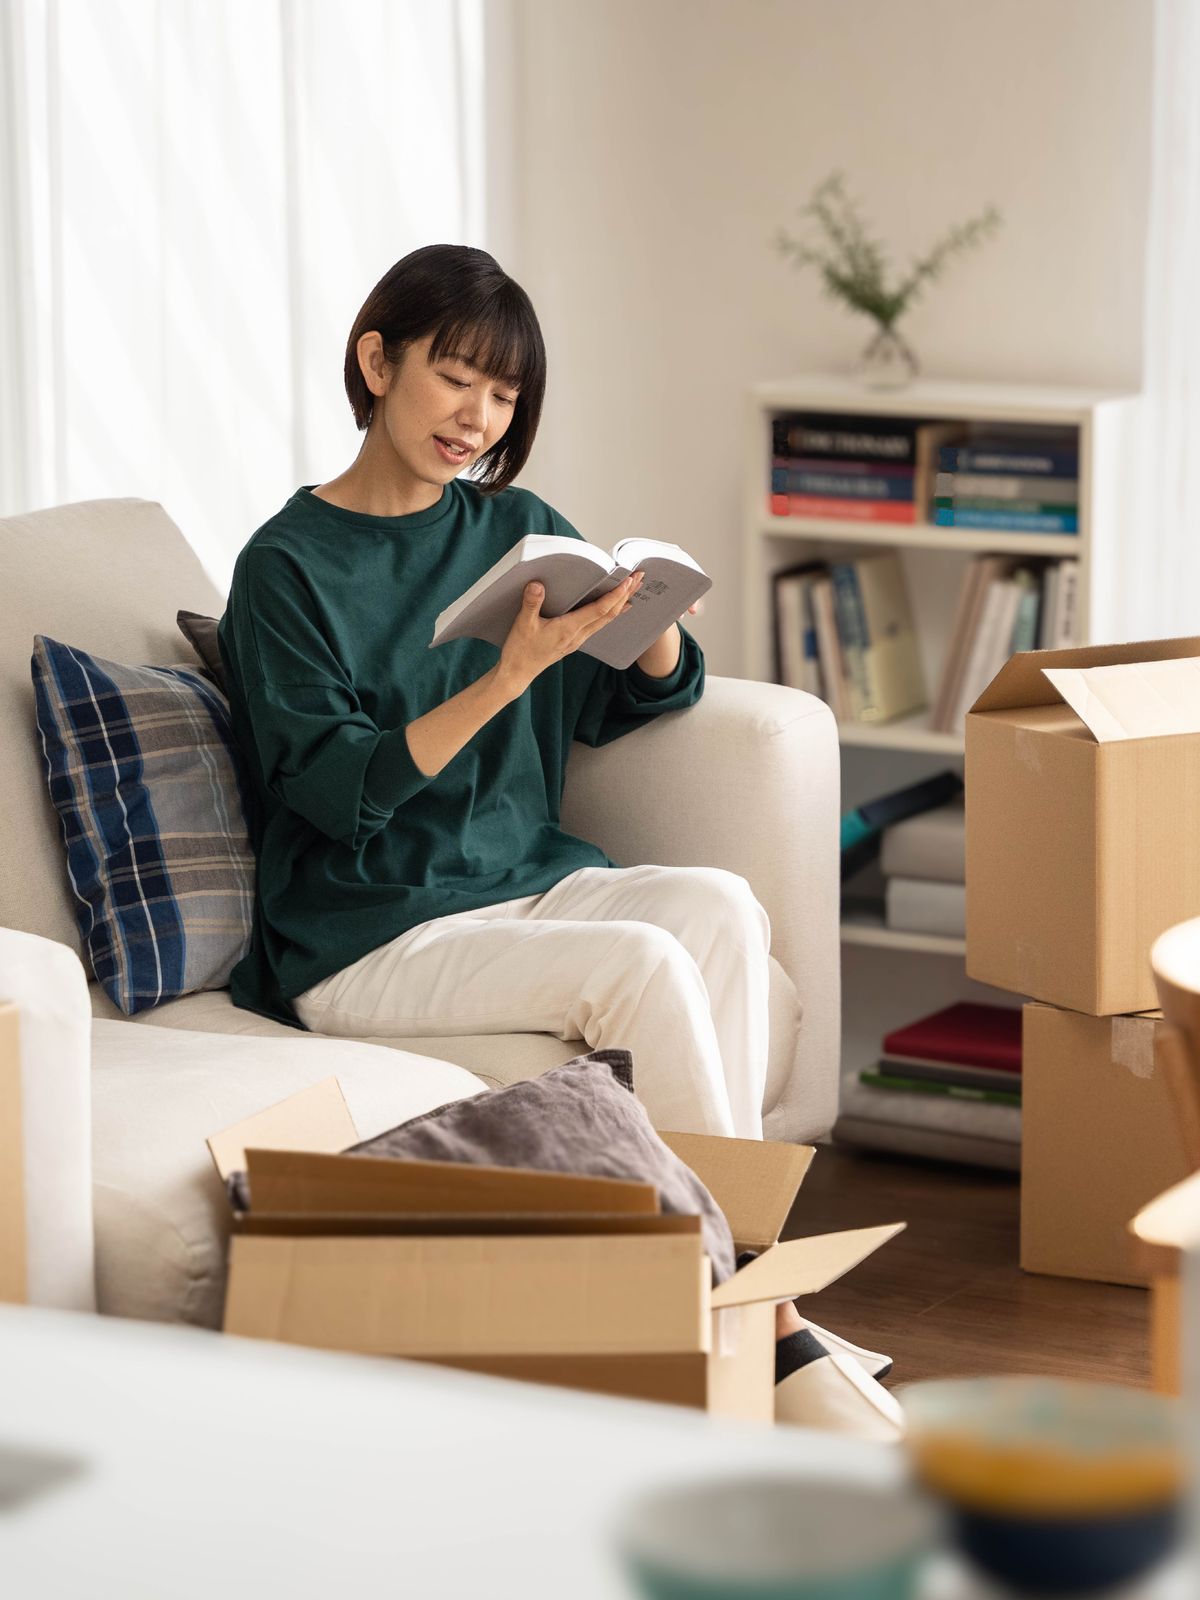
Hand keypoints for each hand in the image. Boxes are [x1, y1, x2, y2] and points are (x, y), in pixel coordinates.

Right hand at [496, 572, 645, 696]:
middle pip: (609, 614)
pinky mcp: (573, 641)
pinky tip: (616, 608)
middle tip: (639, 577)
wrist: (518, 673)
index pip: (599, 610)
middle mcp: (578, 635)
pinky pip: (598, 625)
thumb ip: (531, 603)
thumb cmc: (520, 650)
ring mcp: (577, 639)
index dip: (615, 595)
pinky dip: (610, 613)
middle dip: (626, 595)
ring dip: (621, 603)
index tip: (628, 581)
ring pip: (606, 620)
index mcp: (568, 629)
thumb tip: (538, 584)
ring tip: (633, 589)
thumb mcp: (522, 624)